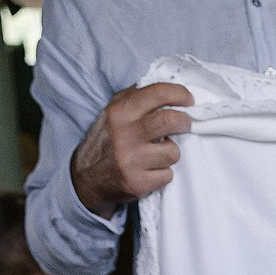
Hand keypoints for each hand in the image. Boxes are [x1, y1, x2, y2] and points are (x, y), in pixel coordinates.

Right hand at [70, 82, 193, 214]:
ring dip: (171, 153)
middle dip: (184, 122)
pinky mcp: (138, 183)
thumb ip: (134, 99)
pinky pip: (167, 175)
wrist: (86, 179)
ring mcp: (132, 160)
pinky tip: (151, 171)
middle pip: (169, 121)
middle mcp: (125, 134)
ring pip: (173, 152)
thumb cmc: (106, 141)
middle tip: (185, 124)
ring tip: (158, 153)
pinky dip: (163, 174)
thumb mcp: (112, 113)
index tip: (189, 99)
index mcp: (119, 112)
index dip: (178, 94)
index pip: (156, 93)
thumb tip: (165, 91)